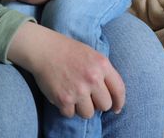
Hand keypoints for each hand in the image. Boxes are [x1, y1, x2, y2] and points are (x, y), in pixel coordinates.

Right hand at [7, 22, 125, 118]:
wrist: (43, 49)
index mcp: (102, 65)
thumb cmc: (68, 51)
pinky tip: (63, 96)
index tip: (116, 108)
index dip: (119, 102)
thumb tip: (112, 97)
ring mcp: (78, 90)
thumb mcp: (92, 54)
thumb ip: (104, 72)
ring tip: (74, 96)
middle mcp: (93, 78)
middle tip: (88, 98)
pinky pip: (71, 114)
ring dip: (82, 108)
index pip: (119, 90)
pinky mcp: (64, 99)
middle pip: (105, 105)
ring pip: (89, 113)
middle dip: (97, 104)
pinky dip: (66, 108)